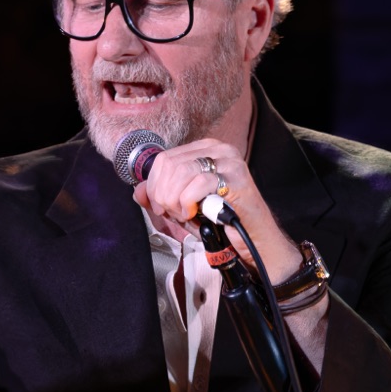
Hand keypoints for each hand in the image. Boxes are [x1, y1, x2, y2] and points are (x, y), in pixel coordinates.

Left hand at [134, 137, 301, 282]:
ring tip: (185, 214)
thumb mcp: (182, 209)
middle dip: (163, 194)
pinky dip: (189, 202)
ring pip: (180, 171)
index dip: (154, 186)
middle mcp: (217, 150)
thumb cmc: (221, 223)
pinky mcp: (236, 176)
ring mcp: (228, 161)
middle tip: (172, 213)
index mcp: (203, 151)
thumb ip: (159, 198)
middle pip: (169, 164)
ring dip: (174, 200)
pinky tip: (196, 213)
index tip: (161, 207)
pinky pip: (198, 183)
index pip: (163, 159)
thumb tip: (138, 191)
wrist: (252, 241)